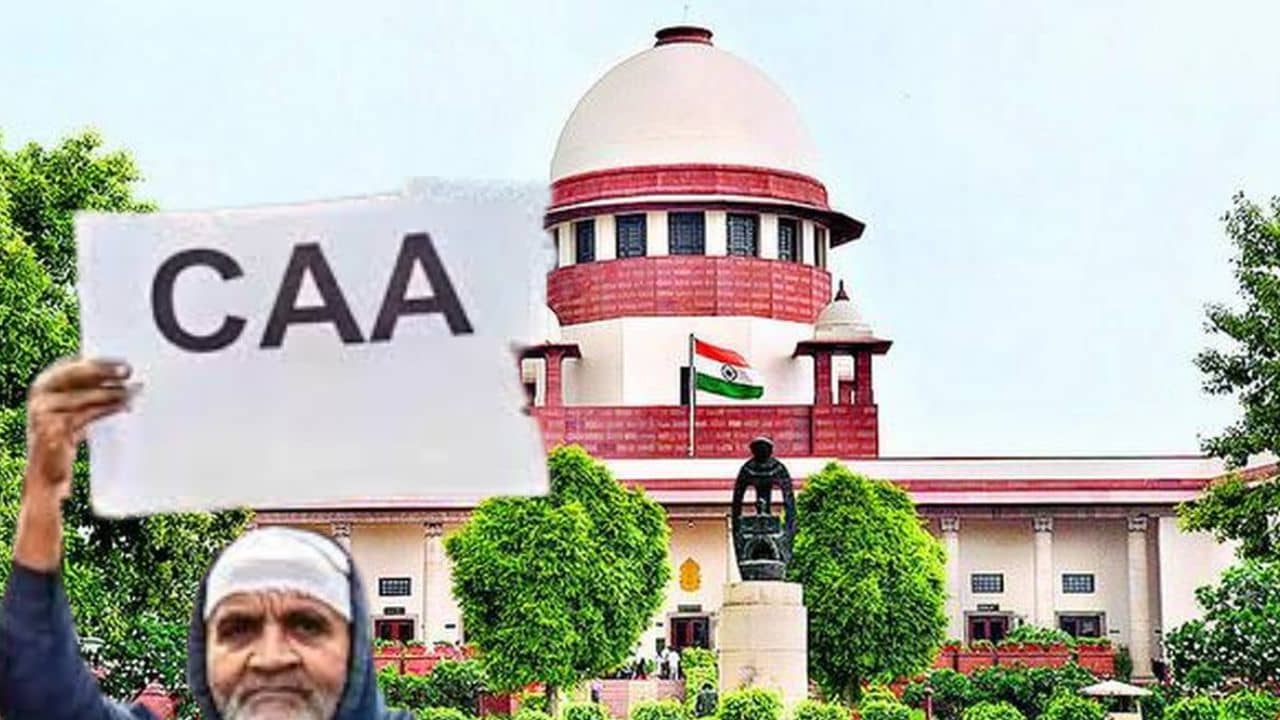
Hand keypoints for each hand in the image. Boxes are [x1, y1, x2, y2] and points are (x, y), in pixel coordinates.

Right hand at [23, 357, 132, 501]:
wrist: (48, 471)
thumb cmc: (66, 436)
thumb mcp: (75, 409)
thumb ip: (88, 390)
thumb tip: (122, 374)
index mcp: (43, 383)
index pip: (71, 364)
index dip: (98, 361)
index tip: (122, 362)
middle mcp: (39, 394)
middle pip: (74, 375)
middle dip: (103, 371)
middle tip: (128, 371)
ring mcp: (43, 411)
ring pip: (84, 396)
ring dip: (112, 393)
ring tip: (133, 391)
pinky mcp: (53, 428)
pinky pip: (87, 414)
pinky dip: (108, 408)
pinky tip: (124, 406)